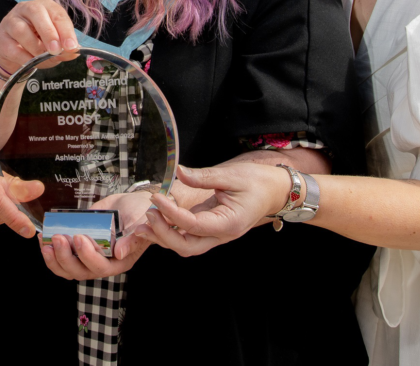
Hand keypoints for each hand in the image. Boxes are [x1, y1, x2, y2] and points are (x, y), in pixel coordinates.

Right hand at [0, 0, 79, 75]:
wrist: (13, 53)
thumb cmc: (38, 42)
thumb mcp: (54, 43)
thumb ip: (64, 47)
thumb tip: (72, 53)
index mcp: (44, 6)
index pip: (57, 13)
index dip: (66, 30)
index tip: (71, 47)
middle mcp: (26, 8)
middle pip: (36, 13)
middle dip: (49, 33)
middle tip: (56, 50)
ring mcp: (10, 21)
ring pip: (21, 30)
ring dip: (35, 48)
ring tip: (43, 59)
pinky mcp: (0, 37)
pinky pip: (12, 48)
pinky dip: (24, 58)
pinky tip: (31, 63)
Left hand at [39, 191, 155, 279]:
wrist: (131, 204)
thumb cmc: (139, 214)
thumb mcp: (140, 223)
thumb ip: (132, 239)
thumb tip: (119, 253)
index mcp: (119, 261)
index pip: (101, 267)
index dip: (88, 256)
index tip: (79, 238)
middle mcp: (103, 263)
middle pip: (81, 271)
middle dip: (66, 257)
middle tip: (59, 238)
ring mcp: (89, 257)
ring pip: (68, 269)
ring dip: (54, 259)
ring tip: (46, 243)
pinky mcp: (78, 249)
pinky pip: (62, 258)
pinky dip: (50, 252)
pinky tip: (43, 239)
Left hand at [137, 164, 289, 256]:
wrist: (275, 191)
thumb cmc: (256, 182)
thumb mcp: (231, 175)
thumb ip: (203, 176)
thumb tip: (179, 172)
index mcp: (229, 223)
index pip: (193, 225)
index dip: (171, 213)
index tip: (155, 198)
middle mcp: (222, 235)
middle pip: (187, 247)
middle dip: (164, 234)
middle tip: (148, 213)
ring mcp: (216, 236)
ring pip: (185, 246)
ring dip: (164, 237)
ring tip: (144, 221)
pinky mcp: (210, 230)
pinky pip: (187, 237)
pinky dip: (170, 232)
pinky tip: (156, 220)